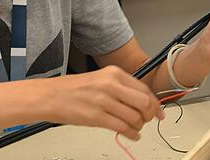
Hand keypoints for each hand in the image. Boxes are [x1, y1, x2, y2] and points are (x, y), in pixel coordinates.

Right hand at [46, 66, 163, 140]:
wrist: (50, 96)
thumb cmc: (73, 89)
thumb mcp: (100, 79)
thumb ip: (121, 87)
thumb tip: (142, 100)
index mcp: (113, 73)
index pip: (144, 89)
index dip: (155, 103)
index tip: (159, 111)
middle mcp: (110, 85)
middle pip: (144, 103)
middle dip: (150, 115)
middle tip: (148, 120)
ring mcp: (103, 101)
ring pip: (135, 117)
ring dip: (139, 126)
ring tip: (136, 128)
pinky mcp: (96, 117)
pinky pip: (122, 128)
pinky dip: (131, 134)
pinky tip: (131, 135)